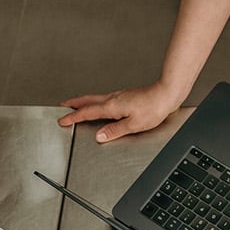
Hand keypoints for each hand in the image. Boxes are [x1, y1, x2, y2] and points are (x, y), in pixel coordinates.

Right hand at [58, 84, 185, 142]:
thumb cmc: (154, 108)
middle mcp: (114, 99)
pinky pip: (105, 99)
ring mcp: (120, 96)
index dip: (73, 117)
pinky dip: (96, 101)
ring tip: (77, 104)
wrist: (167, 94)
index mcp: (112, 106)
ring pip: (96, 98)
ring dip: (84, 101)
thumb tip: (100, 136)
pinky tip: (101, 105)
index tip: (62, 120)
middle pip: (88, 100)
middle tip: (63, 105)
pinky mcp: (126, 96)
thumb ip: (115, 130)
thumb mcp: (134, 124)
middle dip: (74, 103)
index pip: (87, 112)